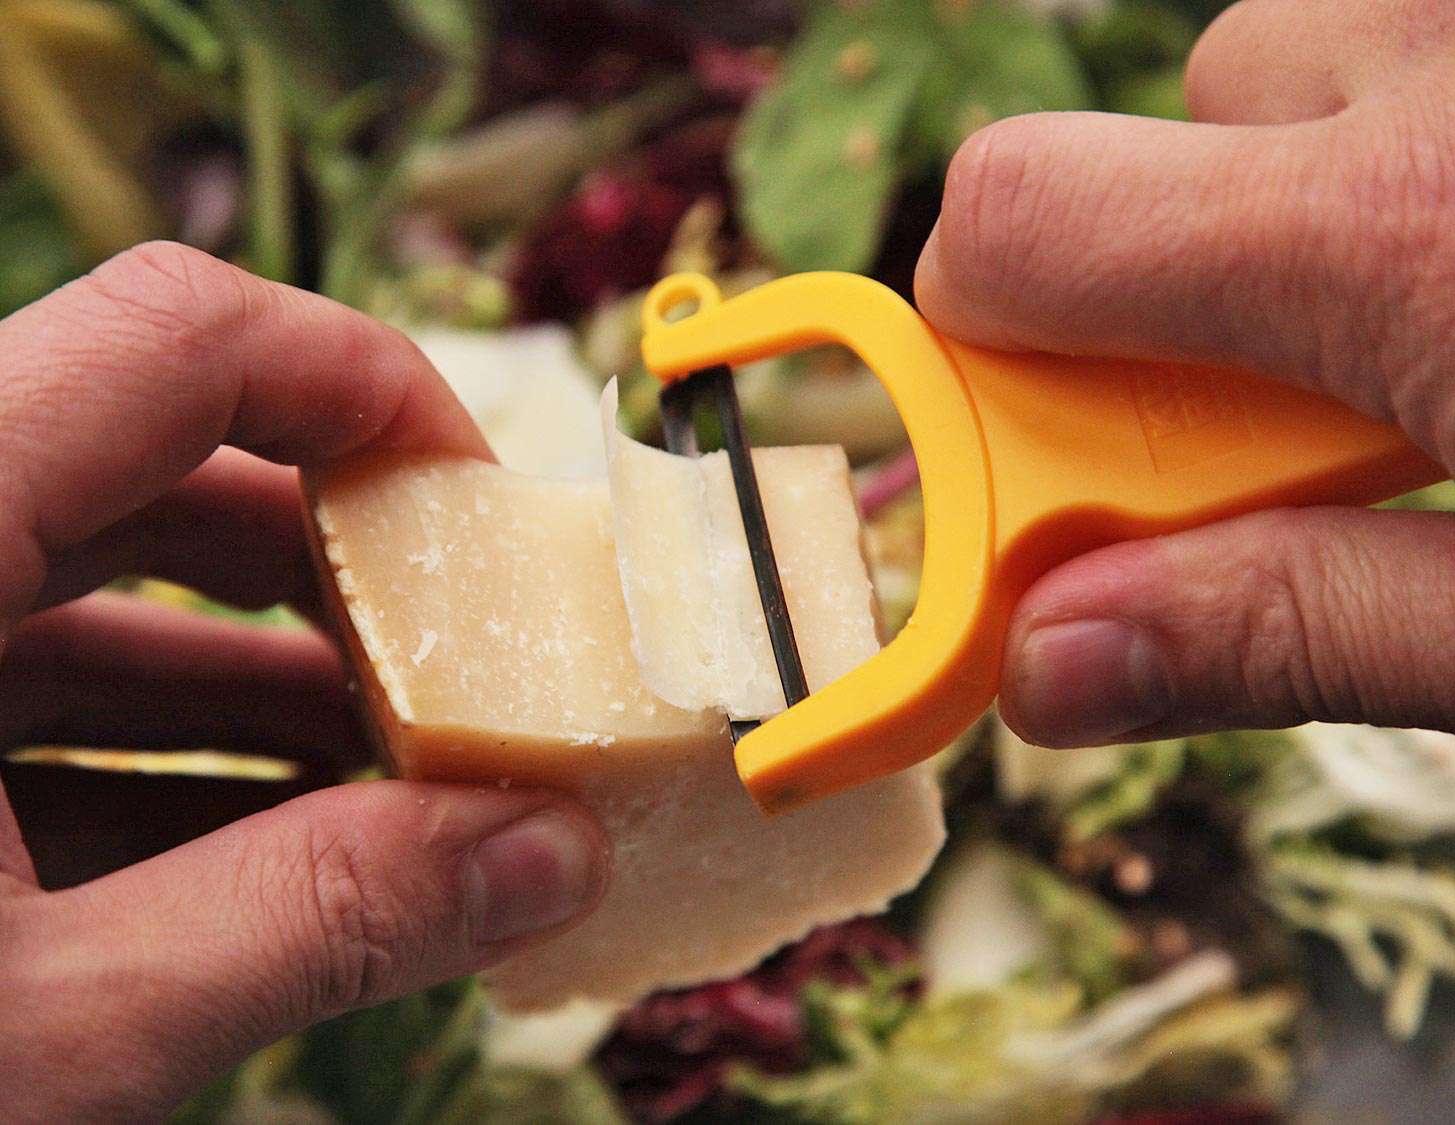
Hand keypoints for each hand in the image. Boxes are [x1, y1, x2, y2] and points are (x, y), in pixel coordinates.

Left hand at [0, 243, 607, 1120]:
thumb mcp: (44, 1033)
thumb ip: (323, 921)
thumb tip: (545, 857)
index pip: (176, 333)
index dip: (361, 384)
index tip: (476, 505)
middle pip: (154, 457)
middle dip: (334, 572)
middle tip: (458, 676)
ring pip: (91, 584)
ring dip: (261, 680)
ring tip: (396, 785)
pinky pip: (21, 684)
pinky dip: (157, 753)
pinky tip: (270, 848)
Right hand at [916, 0, 1454, 747]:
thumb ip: (1296, 631)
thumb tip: (1049, 662)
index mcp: (1416, 226)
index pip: (1022, 221)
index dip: (977, 347)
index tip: (1035, 459)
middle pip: (1161, 136)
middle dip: (1177, 285)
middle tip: (1305, 416)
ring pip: (1307, 71)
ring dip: (1313, 199)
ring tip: (1454, 334)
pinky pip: (1420, 52)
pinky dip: (1421, 146)